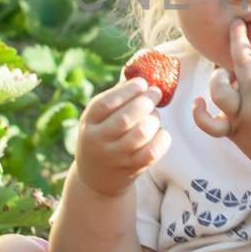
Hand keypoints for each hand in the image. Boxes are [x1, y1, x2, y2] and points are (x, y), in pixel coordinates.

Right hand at [73, 76, 168, 197]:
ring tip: (155, 115)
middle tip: (156, 93)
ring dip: (154, 119)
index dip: (126, 91)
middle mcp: (99, 141)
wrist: (97, 180)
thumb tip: (140, 70)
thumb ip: (116, 97)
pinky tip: (161, 132)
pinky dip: (162, 139)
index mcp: (88, 123)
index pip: (104, 104)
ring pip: (140, 134)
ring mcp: (115, 157)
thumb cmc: (102, 137)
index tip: (142, 83)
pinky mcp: (131, 170)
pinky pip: (152, 152)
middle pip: (125, 119)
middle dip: (145, 102)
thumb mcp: (98, 119)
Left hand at [192, 17, 250, 177]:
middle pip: (241, 70)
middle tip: (236, 25)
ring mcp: (241, 119)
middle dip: (238, 43)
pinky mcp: (231, 132)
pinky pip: (209, 125)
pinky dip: (200, 113)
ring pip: (220, 94)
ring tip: (225, 73)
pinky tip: (199, 101)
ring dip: (219, 77)